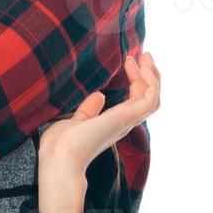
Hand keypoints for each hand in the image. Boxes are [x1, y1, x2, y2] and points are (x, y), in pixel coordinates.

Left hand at [38, 52, 161, 174]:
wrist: (59, 156)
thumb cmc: (62, 144)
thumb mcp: (77, 120)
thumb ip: (89, 110)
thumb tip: (100, 95)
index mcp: (114, 124)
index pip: (136, 102)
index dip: (136, 81)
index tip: (129, 62)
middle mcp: (124, 123)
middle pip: (149, 99)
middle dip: (150, 76)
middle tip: (145, 56)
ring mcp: (127, 120)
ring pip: (153, 97)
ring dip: (152, 75)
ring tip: (145, 56)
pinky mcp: (127, 117)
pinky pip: (149, 98)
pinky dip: (149, 81)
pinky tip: (139, 67)